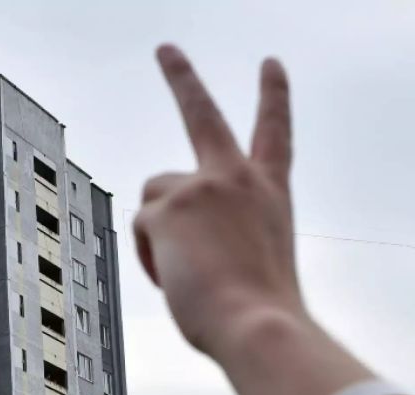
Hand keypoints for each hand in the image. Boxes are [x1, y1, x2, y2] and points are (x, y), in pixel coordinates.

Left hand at [134, 44, 304, 356]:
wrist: (261, 325)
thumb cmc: (262, 308)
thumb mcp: (256, 260)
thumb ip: (223, 233)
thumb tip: (175, 240)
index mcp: (270, 191)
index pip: (273, 132)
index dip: (273, 96)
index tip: (270, 64)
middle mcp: (236, 177)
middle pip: (201, 113)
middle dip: (183, 76)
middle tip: (166, 49)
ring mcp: (201, 185)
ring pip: (155, 195)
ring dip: (159, 232)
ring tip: (188, 270)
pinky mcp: (167, 205)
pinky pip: (142, 227)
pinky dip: (151, 256)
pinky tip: (175, 276)